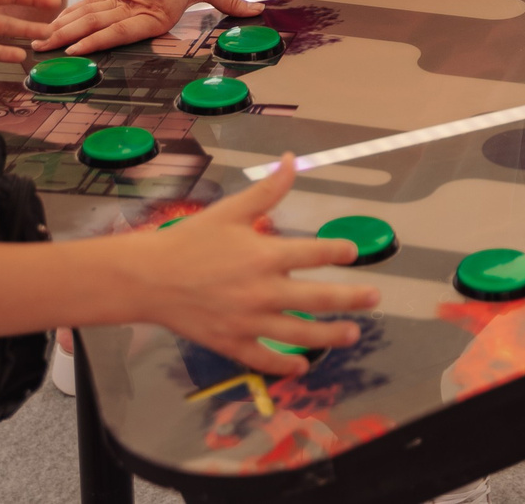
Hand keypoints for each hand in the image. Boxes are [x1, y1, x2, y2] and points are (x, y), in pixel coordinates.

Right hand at [142, 158, 377, 376]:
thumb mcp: (230, 210)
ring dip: (330, 336)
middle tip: (374, 297)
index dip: (338, 251)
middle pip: (317, 299)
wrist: (150, 278)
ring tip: (353, 334)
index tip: (353, 252)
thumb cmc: (191, 241)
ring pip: (299, 334)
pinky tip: (302, 366)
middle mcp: (262, 291)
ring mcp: (249, 321)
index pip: (314, 253)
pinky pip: (264, 360)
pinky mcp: (232, 343)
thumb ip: (267, 190)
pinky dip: (285, 366)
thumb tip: (293, 159)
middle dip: (350, 298)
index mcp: (264, 255)